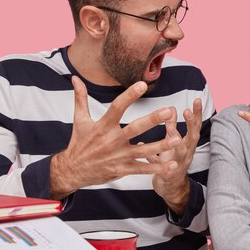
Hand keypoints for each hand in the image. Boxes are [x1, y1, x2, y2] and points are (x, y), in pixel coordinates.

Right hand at [49, 76, 181, 199]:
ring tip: (178, 138)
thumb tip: (75, 78)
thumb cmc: (79, 143)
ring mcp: (118, 156)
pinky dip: (158, 167)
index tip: (142, 84)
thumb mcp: (79, 120)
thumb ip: (80, 98)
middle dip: (152, 120)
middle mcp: (111, 141)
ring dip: (161, 145)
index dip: (129, 95)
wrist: (72, 171)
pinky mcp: (122, 170)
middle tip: (168, 111)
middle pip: (134, 129)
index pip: (117, 107)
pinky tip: (173, 164)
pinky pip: (143, 168)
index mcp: (102, 126)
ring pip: (143, 151)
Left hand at [146, 98, 202, 215]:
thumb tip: (171, 108)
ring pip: (180, 152)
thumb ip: (171, 126)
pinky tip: (151, 153)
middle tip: (188, 111)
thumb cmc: (171, 161)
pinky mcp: (169, 175)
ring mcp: (179, 164)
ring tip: (171, 129)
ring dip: (176, 141)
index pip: (195, 126)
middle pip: (193, 137)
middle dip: (191, 124)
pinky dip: (160, 163)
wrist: (172, 189)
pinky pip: (165, 168)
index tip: (197, 100)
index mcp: (188, 144)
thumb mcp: (173, 142)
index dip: (197, 113)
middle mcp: (187, 153)